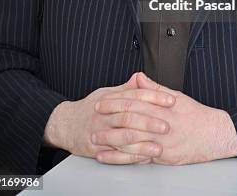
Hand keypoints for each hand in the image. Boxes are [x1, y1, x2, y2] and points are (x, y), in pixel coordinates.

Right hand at [44, 73, 175, 164]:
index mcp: (110, 98)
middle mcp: (105, 114)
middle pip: (129, 116)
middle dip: (149, 121)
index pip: (135, 96)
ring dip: (142, 143)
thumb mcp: (107, 93)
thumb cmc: (89, 108)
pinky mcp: (96, 149)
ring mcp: (100, 132)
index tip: (171, 100)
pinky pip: (115, 154)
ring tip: (158, 146)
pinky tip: (142, 158)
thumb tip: (141, 77)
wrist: (66, 124)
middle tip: (167, 125)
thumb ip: (126, 88)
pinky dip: (130, 157)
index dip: (154, 97)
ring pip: (122, 137)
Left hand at [94, 73, 236, 164]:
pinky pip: (139, 158)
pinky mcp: (163, 158)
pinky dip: (123, 158)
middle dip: (109, 121)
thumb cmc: (196, 115)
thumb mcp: (176, 96)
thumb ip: (154, 88)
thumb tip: (138, 77)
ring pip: (132, 142)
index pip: (134, 102)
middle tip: (93, 120)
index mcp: (163, 107)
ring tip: (96, 140)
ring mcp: (162, 142)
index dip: (116, 102)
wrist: (214, 135)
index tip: (102, 101)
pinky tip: (111, 157)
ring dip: (112, 141)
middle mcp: (161, 125)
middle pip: (130, 121)